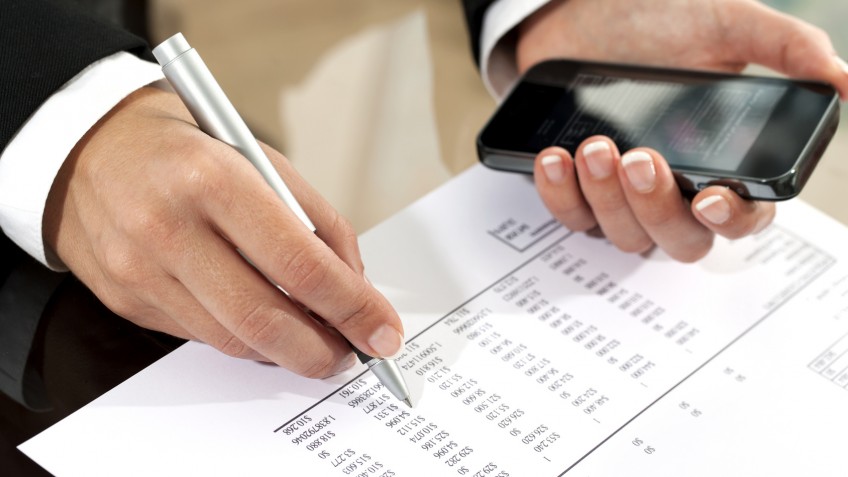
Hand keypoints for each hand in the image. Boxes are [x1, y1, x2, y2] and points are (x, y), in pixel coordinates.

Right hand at [43, 86, 403, 376]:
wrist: (90, 147)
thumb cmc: (189, 148)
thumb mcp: (262, 158)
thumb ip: (315, 221)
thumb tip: (354, 287)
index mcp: (213, 180)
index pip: (299, 264)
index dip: (352, 307)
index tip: (382, 332)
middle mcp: (169, 228)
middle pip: (263, 318)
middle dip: (322, 350)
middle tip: (353, 354)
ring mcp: (140, 270)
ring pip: (231, 339)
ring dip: (286, 352)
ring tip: (318, 343)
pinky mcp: (124, 300)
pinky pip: (200, 336)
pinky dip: (244, 338)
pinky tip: (264, 326)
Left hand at [515, 0, 847, 260]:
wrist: (582, 15)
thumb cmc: (655, 22)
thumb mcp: (725, 23)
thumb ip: (784, 48)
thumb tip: (845, 81)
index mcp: (724, 163)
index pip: (743, 218)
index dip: (731, 220)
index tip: (710, 198)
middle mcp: (677, 192)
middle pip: (679, 240)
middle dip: (657, 207)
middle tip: (640, 157)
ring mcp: (624, 198)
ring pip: (624, 235)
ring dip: (607, 197)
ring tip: (597, 145)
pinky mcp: (579, 193)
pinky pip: (572, 217)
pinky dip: (562, 193)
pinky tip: (558, 156)